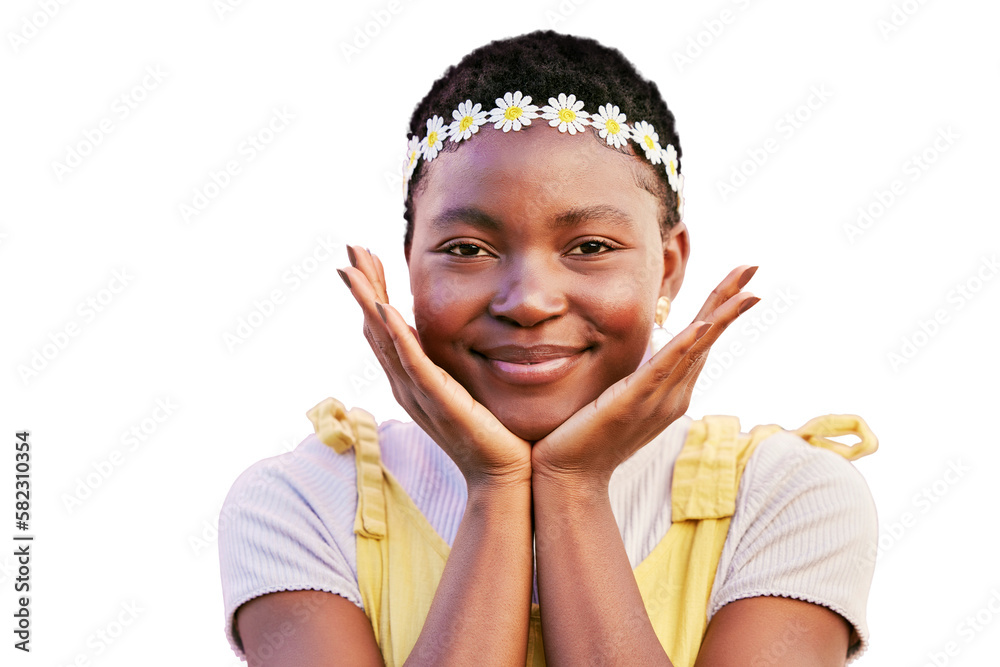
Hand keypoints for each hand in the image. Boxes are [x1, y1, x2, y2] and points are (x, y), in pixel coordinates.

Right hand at [338, 245, 531, 487]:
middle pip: (374, 327)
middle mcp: (407, 384)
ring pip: (384, 338)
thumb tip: (473, 335)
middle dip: (362, 286)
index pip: (386, 327)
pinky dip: (395, 334)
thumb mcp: (471, 387)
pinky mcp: (437, 399)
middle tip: (349, 249)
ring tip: (352, 268)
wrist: (503, 474)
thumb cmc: (495, 434)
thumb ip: (461, 363)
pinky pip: (411, 361)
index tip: (366, 258)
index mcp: (414, 378)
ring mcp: (418, 392)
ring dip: (367, 300)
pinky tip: (384, 307)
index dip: (373, 291)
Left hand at [531, 265, 760, 489]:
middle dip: (730, 301)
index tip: (739, 281)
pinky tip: (701, 325)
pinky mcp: (634, 403)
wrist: (570, 475)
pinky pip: (664, 369)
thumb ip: (635, 374)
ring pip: (695, 349)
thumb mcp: (618, 396)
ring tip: (744, 290)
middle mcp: (674, 394)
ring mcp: (658, 400)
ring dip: (719, 317)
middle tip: (752, 268)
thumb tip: (640, 349)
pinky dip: (684, 346)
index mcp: (671, 390)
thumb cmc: (585, 436)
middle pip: (707, 338)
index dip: (719, 309)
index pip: (700, 341)